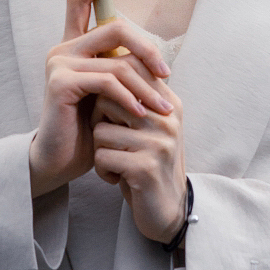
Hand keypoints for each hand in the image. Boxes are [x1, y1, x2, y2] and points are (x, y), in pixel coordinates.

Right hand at [29, 0, 173, 198]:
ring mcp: (59, 63)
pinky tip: (140, 114)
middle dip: (147, 48)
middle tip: (167, 75)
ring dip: (146, 86)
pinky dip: (129, 98)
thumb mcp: (110, 94)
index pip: (80, 1)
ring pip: (117, 60)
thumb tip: (155, 59)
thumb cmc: (88, 129)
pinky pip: (107, 81)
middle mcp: (63, 49)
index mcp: (74, 46)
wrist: (60, 160)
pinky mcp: (60, 82)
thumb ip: (121, 70)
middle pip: (114, 26)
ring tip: (163, 109)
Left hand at [92, 82, 186, 244]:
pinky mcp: (145, 167)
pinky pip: (102, 156)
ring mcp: (159, 143)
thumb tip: (109, 58)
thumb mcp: (149, 126)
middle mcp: (168, 119)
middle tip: (111, 142)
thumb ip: (136, 97)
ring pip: (101, 130)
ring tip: (117, 162)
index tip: (109, 117)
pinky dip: (102, 170)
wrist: (168, 210)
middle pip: (108, 100)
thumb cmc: (149, 162)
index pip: (129, 74)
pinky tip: (117, 178)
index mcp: (169, 104)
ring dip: (101, 150)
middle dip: (100, 122)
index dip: (107, 94)